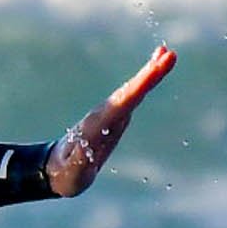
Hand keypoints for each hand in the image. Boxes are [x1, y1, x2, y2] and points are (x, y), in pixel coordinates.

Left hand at [46, 46, 174, 197]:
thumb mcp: (71, 171)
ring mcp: (110, 114)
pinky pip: (132, 96)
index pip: (124, 100)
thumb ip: (78, 160)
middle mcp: (105, 113)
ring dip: (149, 73)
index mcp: (97, 123)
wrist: (56, 169)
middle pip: (130, 90)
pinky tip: (154, 71)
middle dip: (150, 74)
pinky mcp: (114, 116)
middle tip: (170, 54)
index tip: (157, 67)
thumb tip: (86, 148)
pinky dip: (144, 82)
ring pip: (132, 90)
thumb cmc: (65, 173)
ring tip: (166, 55)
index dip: (142, 83)